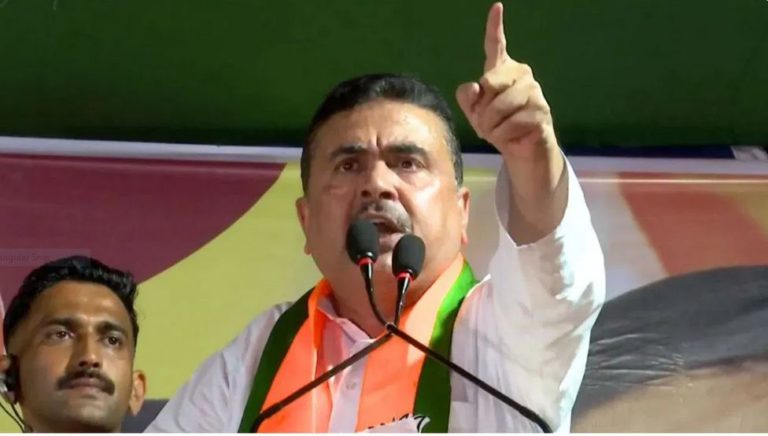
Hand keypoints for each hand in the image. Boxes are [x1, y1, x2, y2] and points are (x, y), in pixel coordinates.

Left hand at [456, 2, 557, 161]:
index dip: (494, 26)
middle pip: (488, 83)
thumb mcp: (474, 113)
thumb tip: (475, 86)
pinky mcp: (542, 111)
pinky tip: (510, 137)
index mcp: (503, 71)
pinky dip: (503, 136)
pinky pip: (510, 124)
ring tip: (497, 132)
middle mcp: (521, 74)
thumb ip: (467, 97)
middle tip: (485, 123)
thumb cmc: (497, 126)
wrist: (521, 151)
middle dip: (481, 109)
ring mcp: (534, 91)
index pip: (496, 46)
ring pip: (499, 106)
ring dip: (491, 126)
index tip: (496, 7)